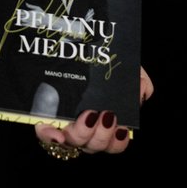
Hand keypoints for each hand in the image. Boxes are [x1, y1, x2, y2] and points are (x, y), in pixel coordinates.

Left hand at [33, 65, 152, 155]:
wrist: (70, 41)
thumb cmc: (97, 60)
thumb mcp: (123, 66)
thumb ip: (138, 79)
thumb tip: (142, 92)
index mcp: (103, 120)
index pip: (113, 142)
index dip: (118, 142)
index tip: (121, 128)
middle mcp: (84, 126)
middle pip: (95, 145)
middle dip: (103, 135)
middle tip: (107, 115)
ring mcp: (63, 122)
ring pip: (75, 142)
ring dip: (84, 133)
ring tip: (89, 114)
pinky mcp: (44, 116)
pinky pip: (44, 133)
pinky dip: (51, 136)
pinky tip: (58, 134)